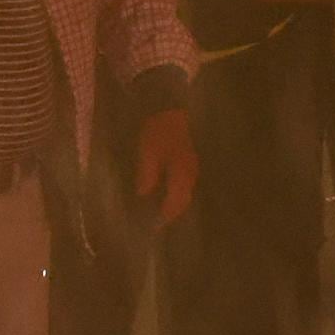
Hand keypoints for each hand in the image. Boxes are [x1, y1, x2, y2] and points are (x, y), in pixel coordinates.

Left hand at [131, 106, 196, 226]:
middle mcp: (190, 174)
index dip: (164, 216)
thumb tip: (143, 196)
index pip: (174, 204)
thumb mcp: (147, 153)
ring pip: (184, 193)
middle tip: (155, 223)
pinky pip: (183, 184)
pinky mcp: (188, 161)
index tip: (152, 228)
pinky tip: (163, 193)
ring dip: (173, 203)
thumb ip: (146, 176)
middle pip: (182, 201)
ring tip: (158, 211)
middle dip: (170, 213)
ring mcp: (191, 167)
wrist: (169, 106)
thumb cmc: (157, 129)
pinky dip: (174, 193)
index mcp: (181, 173)